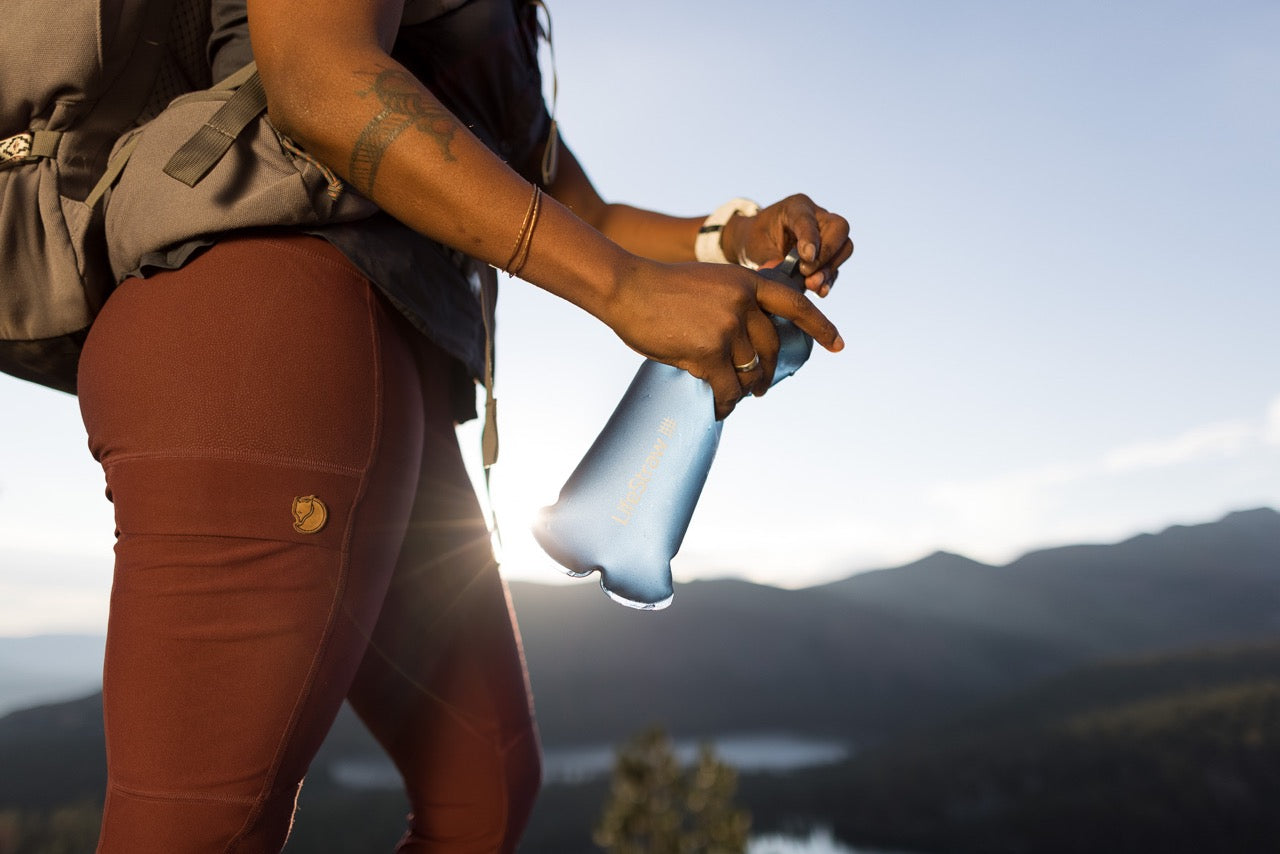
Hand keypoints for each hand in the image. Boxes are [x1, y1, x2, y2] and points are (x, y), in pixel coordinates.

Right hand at [604, 259, 842, 419]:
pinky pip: (727, 388)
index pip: (795, 305)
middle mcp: (744, 303)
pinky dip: (724, 403)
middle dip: (768, 373)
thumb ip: (734, 302)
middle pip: (772, 348)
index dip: (820, 326)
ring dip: (742, 389)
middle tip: (760, 387)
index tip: (837, 346)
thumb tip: (750, 341)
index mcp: (747, 282)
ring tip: (733, 396)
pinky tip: (718, 409)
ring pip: (749, 372)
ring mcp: (728, 327)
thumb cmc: (660, 288)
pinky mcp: (708, 351)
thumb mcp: (710, 281)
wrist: (626, 288)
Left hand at [722, 194, 852, 295]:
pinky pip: (836, 266)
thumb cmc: (758, 239)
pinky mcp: (830, 255)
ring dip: (829, 269)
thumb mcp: (756, 246)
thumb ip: (769, 258)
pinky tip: (820, 291)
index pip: (808, 219)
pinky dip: (829, 280)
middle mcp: (818, 217)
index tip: (807, 257)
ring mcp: (828, 235)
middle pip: (839, 228)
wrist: (761, 242)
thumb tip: (781, 274)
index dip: (811, 237)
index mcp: (796, 207)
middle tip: (807, 272)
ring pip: (844, 247)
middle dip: (827, 253)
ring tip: (812, 285)